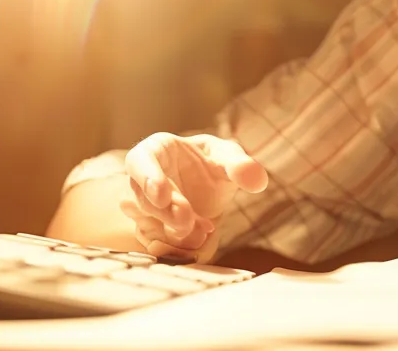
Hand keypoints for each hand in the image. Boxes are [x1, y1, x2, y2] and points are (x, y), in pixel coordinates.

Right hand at [119, 133, 268, 261]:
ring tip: (204, 231)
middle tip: (187, 221)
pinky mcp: (152, 232)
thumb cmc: (211, 163)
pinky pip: (160, 244)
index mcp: (156, 152)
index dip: (147, 177)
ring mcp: (145, 209)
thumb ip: (241, 166)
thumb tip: (257, 180)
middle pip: (145, 200)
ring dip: (175, 232)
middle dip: (167, 213)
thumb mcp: (228, 158)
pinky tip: (201, 238)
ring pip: (150, 225)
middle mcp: (143, 181)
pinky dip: (180, 246)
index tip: (162, 195)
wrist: (207, 189)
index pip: (139, 161)